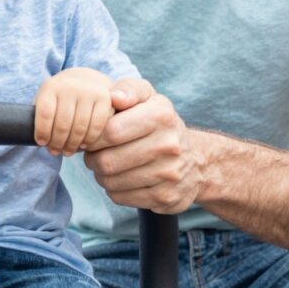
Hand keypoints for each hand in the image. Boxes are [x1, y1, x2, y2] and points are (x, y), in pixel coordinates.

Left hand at [33, 68, 115, 155]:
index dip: (43, 132)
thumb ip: (39, 115)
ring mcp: (89, 91)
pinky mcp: (105, 99)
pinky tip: (83, 144)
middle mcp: (71, 86)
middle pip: (62, 125)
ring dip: (72, 145)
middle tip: (56, 151)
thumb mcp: (46, 99)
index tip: (42, 143)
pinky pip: (97, 126)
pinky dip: (89, 139)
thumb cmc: (60, 97)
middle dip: (57, 143)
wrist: (85, 79)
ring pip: (79, 128)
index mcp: (52, 86)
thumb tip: (31, 139)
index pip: (45, 113)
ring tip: (68, 151)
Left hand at [83, 82, 202, 214]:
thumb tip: (114, 97)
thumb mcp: (148, 97)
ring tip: (109, 164)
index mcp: (161, 115)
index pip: (110, 131)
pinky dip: (114, 189)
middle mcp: (169, 145)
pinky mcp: (166, 198)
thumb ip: (128, 88)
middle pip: (107, 161)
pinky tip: (123, 178)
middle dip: (93, 158)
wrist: (196, 160)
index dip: (93, 136)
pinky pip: (120, 197)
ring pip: (111, 182)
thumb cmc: (158, 123)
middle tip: (95, 153)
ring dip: (101, 175)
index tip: (92, 135)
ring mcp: (169, 174)